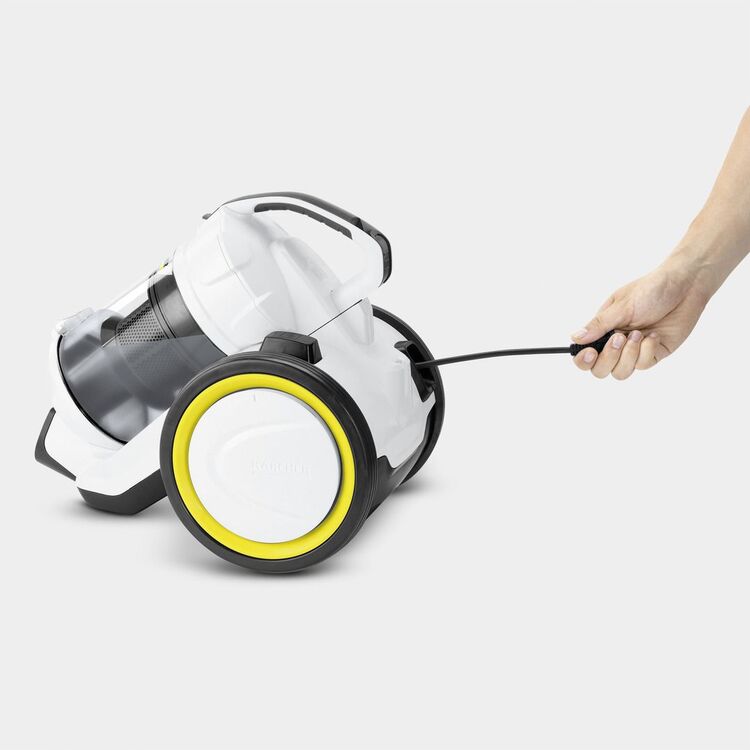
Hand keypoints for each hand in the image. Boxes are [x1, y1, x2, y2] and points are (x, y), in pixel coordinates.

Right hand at [571, 253, 713, 378]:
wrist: (685, 286)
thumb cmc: (651, 289)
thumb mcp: (621, 306)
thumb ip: (599, 325)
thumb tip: (575, 338)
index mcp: (603, 329)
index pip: (585, 354)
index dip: (583, 360)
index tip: (590, 352)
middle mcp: (616, 342)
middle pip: (600, 370)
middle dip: (608, 358)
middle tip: (619, 338)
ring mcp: (635, 350)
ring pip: (621, 372)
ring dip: (628, 355)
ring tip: (639, 334)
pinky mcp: (654, 354)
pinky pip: (643, 364)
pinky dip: (647, 350)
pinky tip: (654, 334)